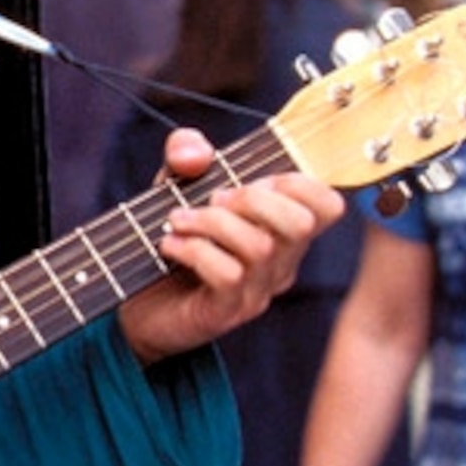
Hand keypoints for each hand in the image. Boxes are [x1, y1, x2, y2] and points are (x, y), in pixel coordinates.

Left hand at [114, 127, 344, 363]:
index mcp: (281, 231)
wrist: (138, 307)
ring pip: (259, 246)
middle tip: (213, 199)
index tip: (251, 180)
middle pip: (300, 223)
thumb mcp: (176, 185)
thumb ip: (186, 155)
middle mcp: (280, 263)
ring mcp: (257, 291)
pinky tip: (170, 245)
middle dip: (253, 198)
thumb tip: (198, 154)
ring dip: (211, 221)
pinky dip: (194, 250)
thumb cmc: (172, 241)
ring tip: (178, 220)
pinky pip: (228, 275)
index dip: (297, 182)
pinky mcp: (227, 312)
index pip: (328, 206)